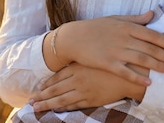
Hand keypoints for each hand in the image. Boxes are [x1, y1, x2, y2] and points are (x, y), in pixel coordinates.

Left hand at [30, 63, 147, 111]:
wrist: (131, 72)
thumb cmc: (115, 59)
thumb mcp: (98, 53)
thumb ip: (85, 56)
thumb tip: (76, 55)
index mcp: (78, 67)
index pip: (57, 77)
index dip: (47, 84)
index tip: (38, 88)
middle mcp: (77, 79)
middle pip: (55, 90)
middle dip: (42, 97)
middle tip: (31, 102)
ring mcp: (84, 90)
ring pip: (61, 100)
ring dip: (47, 104)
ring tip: (36, 108)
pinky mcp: (92, 99)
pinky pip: (74, 105)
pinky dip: (64, 108)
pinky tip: (57, 110)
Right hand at [56, 11, 163, 85]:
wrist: (74, 38)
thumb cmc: (95, 27)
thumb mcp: (116, 19)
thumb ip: (136, 19)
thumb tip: (152, 14)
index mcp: (127, 26)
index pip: (152, 34)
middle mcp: (124, 38)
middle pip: (151, 48)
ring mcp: (116, 51)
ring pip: (142, 59)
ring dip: (158, 66)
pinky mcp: (107, 63)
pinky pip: (125, 71)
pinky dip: (138, 77)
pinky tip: (148, 82)